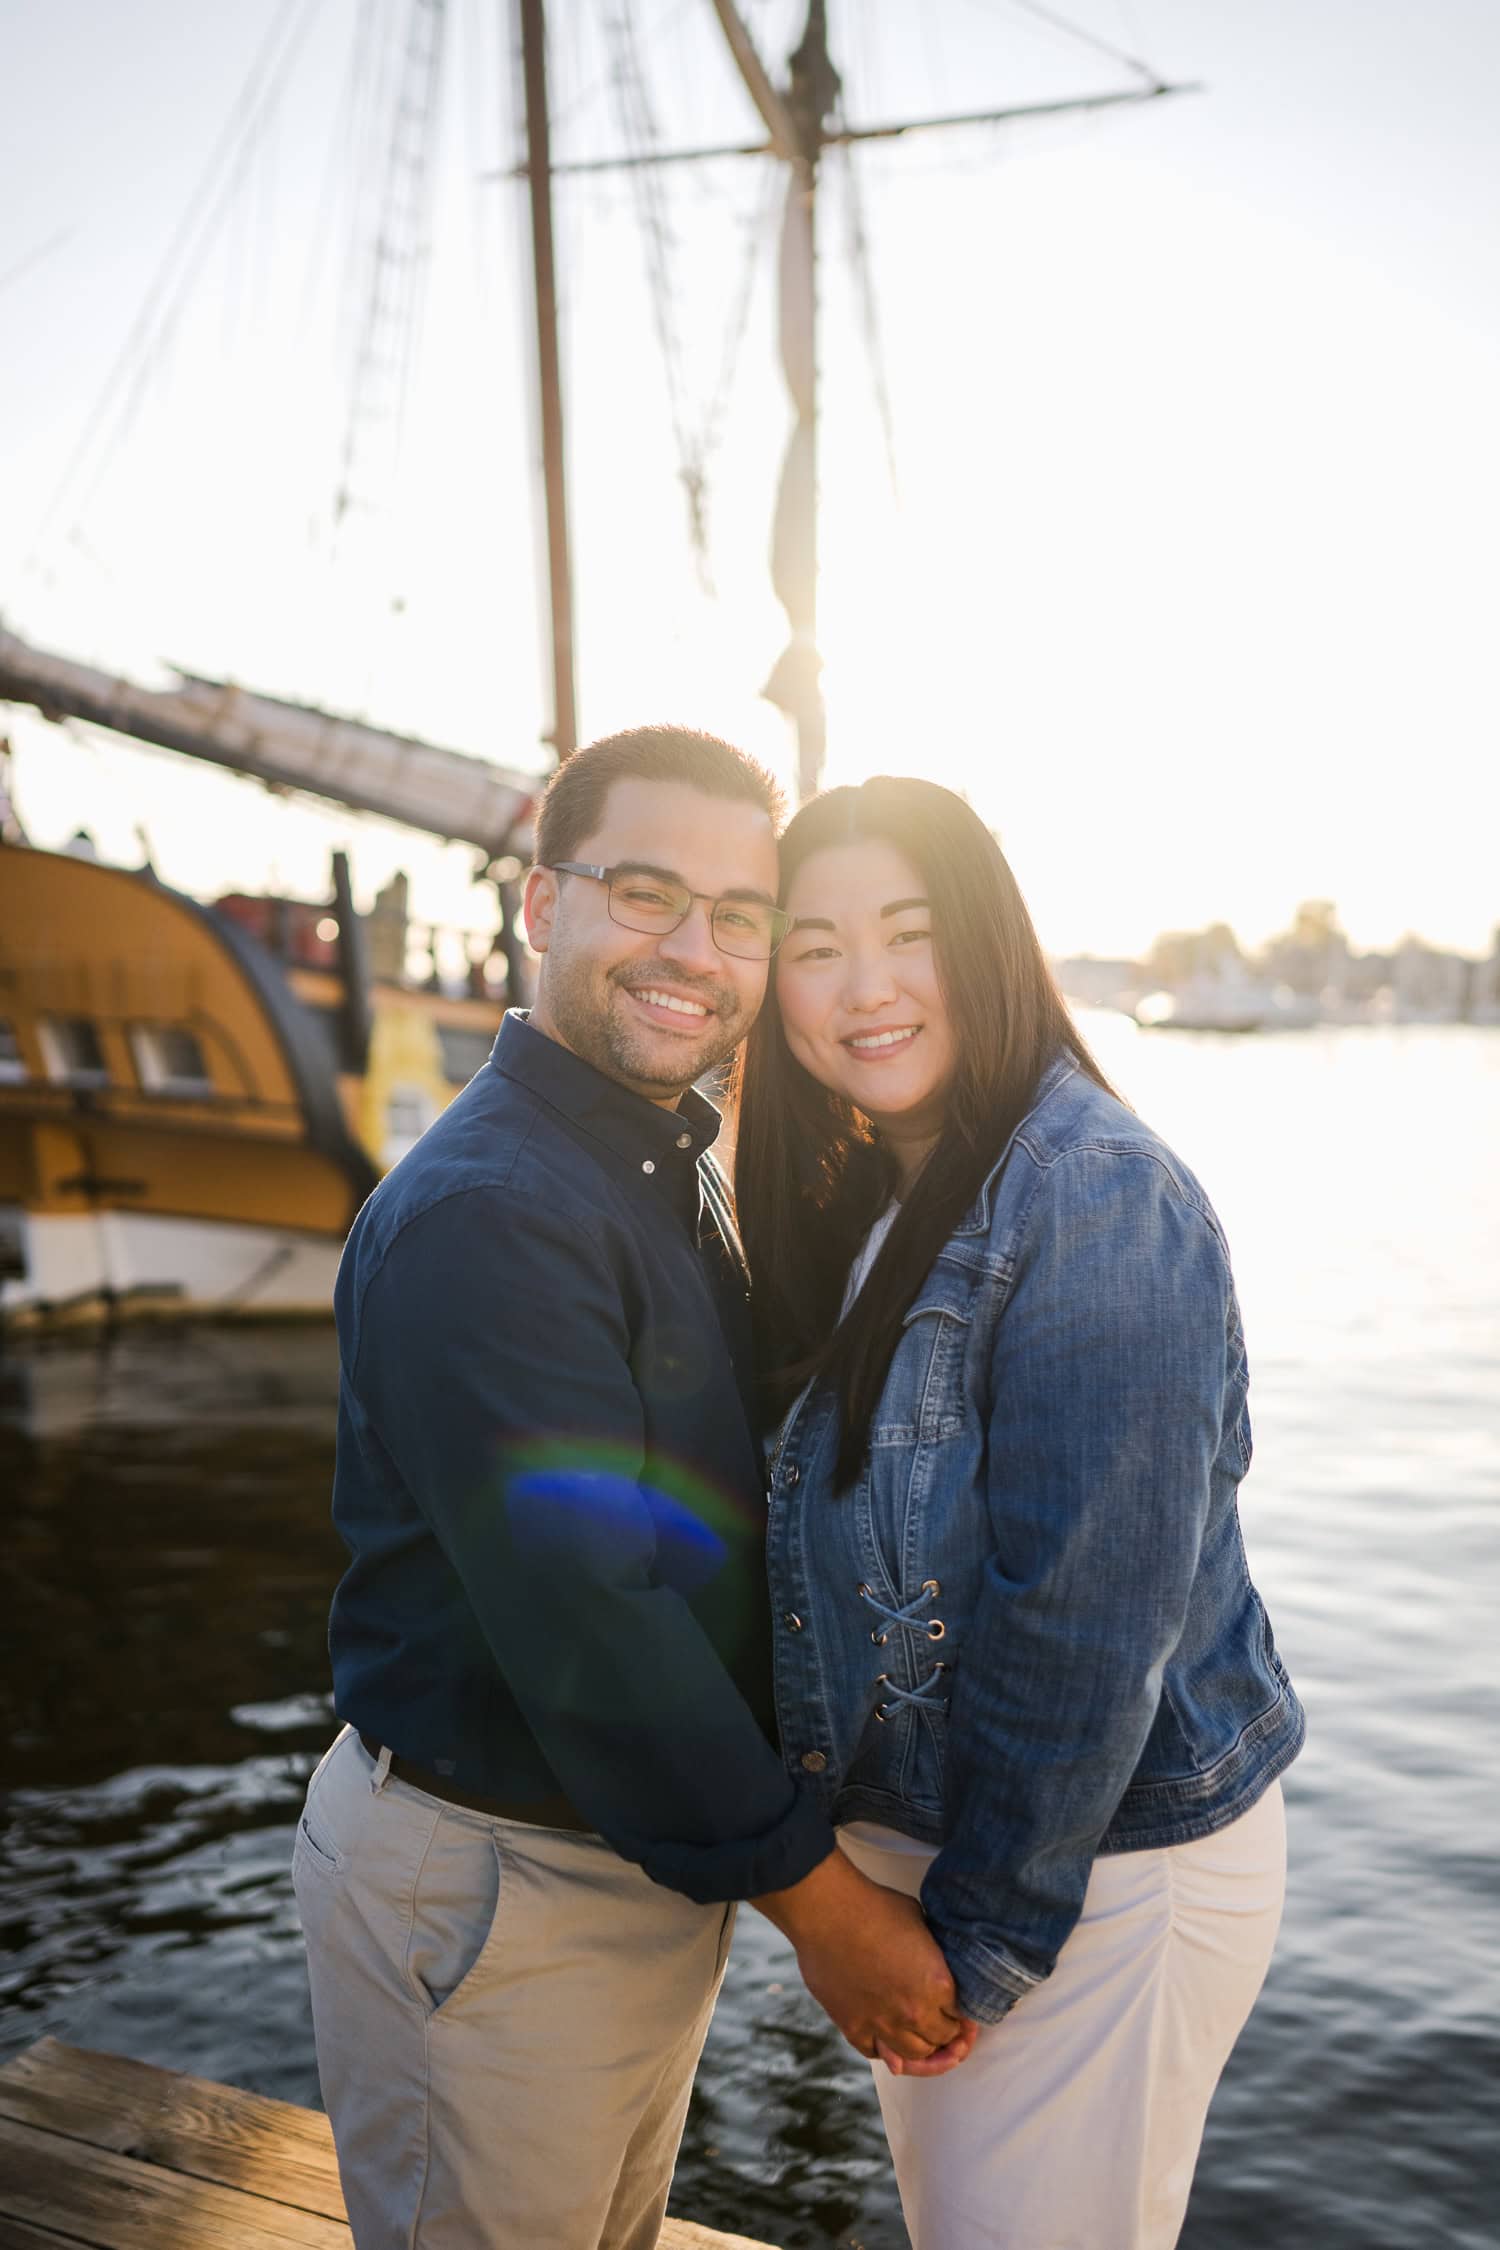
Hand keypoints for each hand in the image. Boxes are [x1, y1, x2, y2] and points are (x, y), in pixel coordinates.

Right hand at [752, 1849, 978, 2066]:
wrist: (828, 1911)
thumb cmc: (874, 1907)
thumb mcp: (920, 1922)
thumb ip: (932, 1952)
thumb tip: (934, 1961)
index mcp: (938, 1984)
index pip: (960, 2016)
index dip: (960, 2015)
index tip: (956, 2012)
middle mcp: (915, 2012)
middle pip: (940, 2039)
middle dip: (944, 2034)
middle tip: (941, 2026)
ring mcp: (883, 2024)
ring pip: (912, 2055)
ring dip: (919, 2047)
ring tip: (918, 2036)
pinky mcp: (853, 2027)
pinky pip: (876, 2053)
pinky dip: (885, 2051)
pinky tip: (888, 2041)